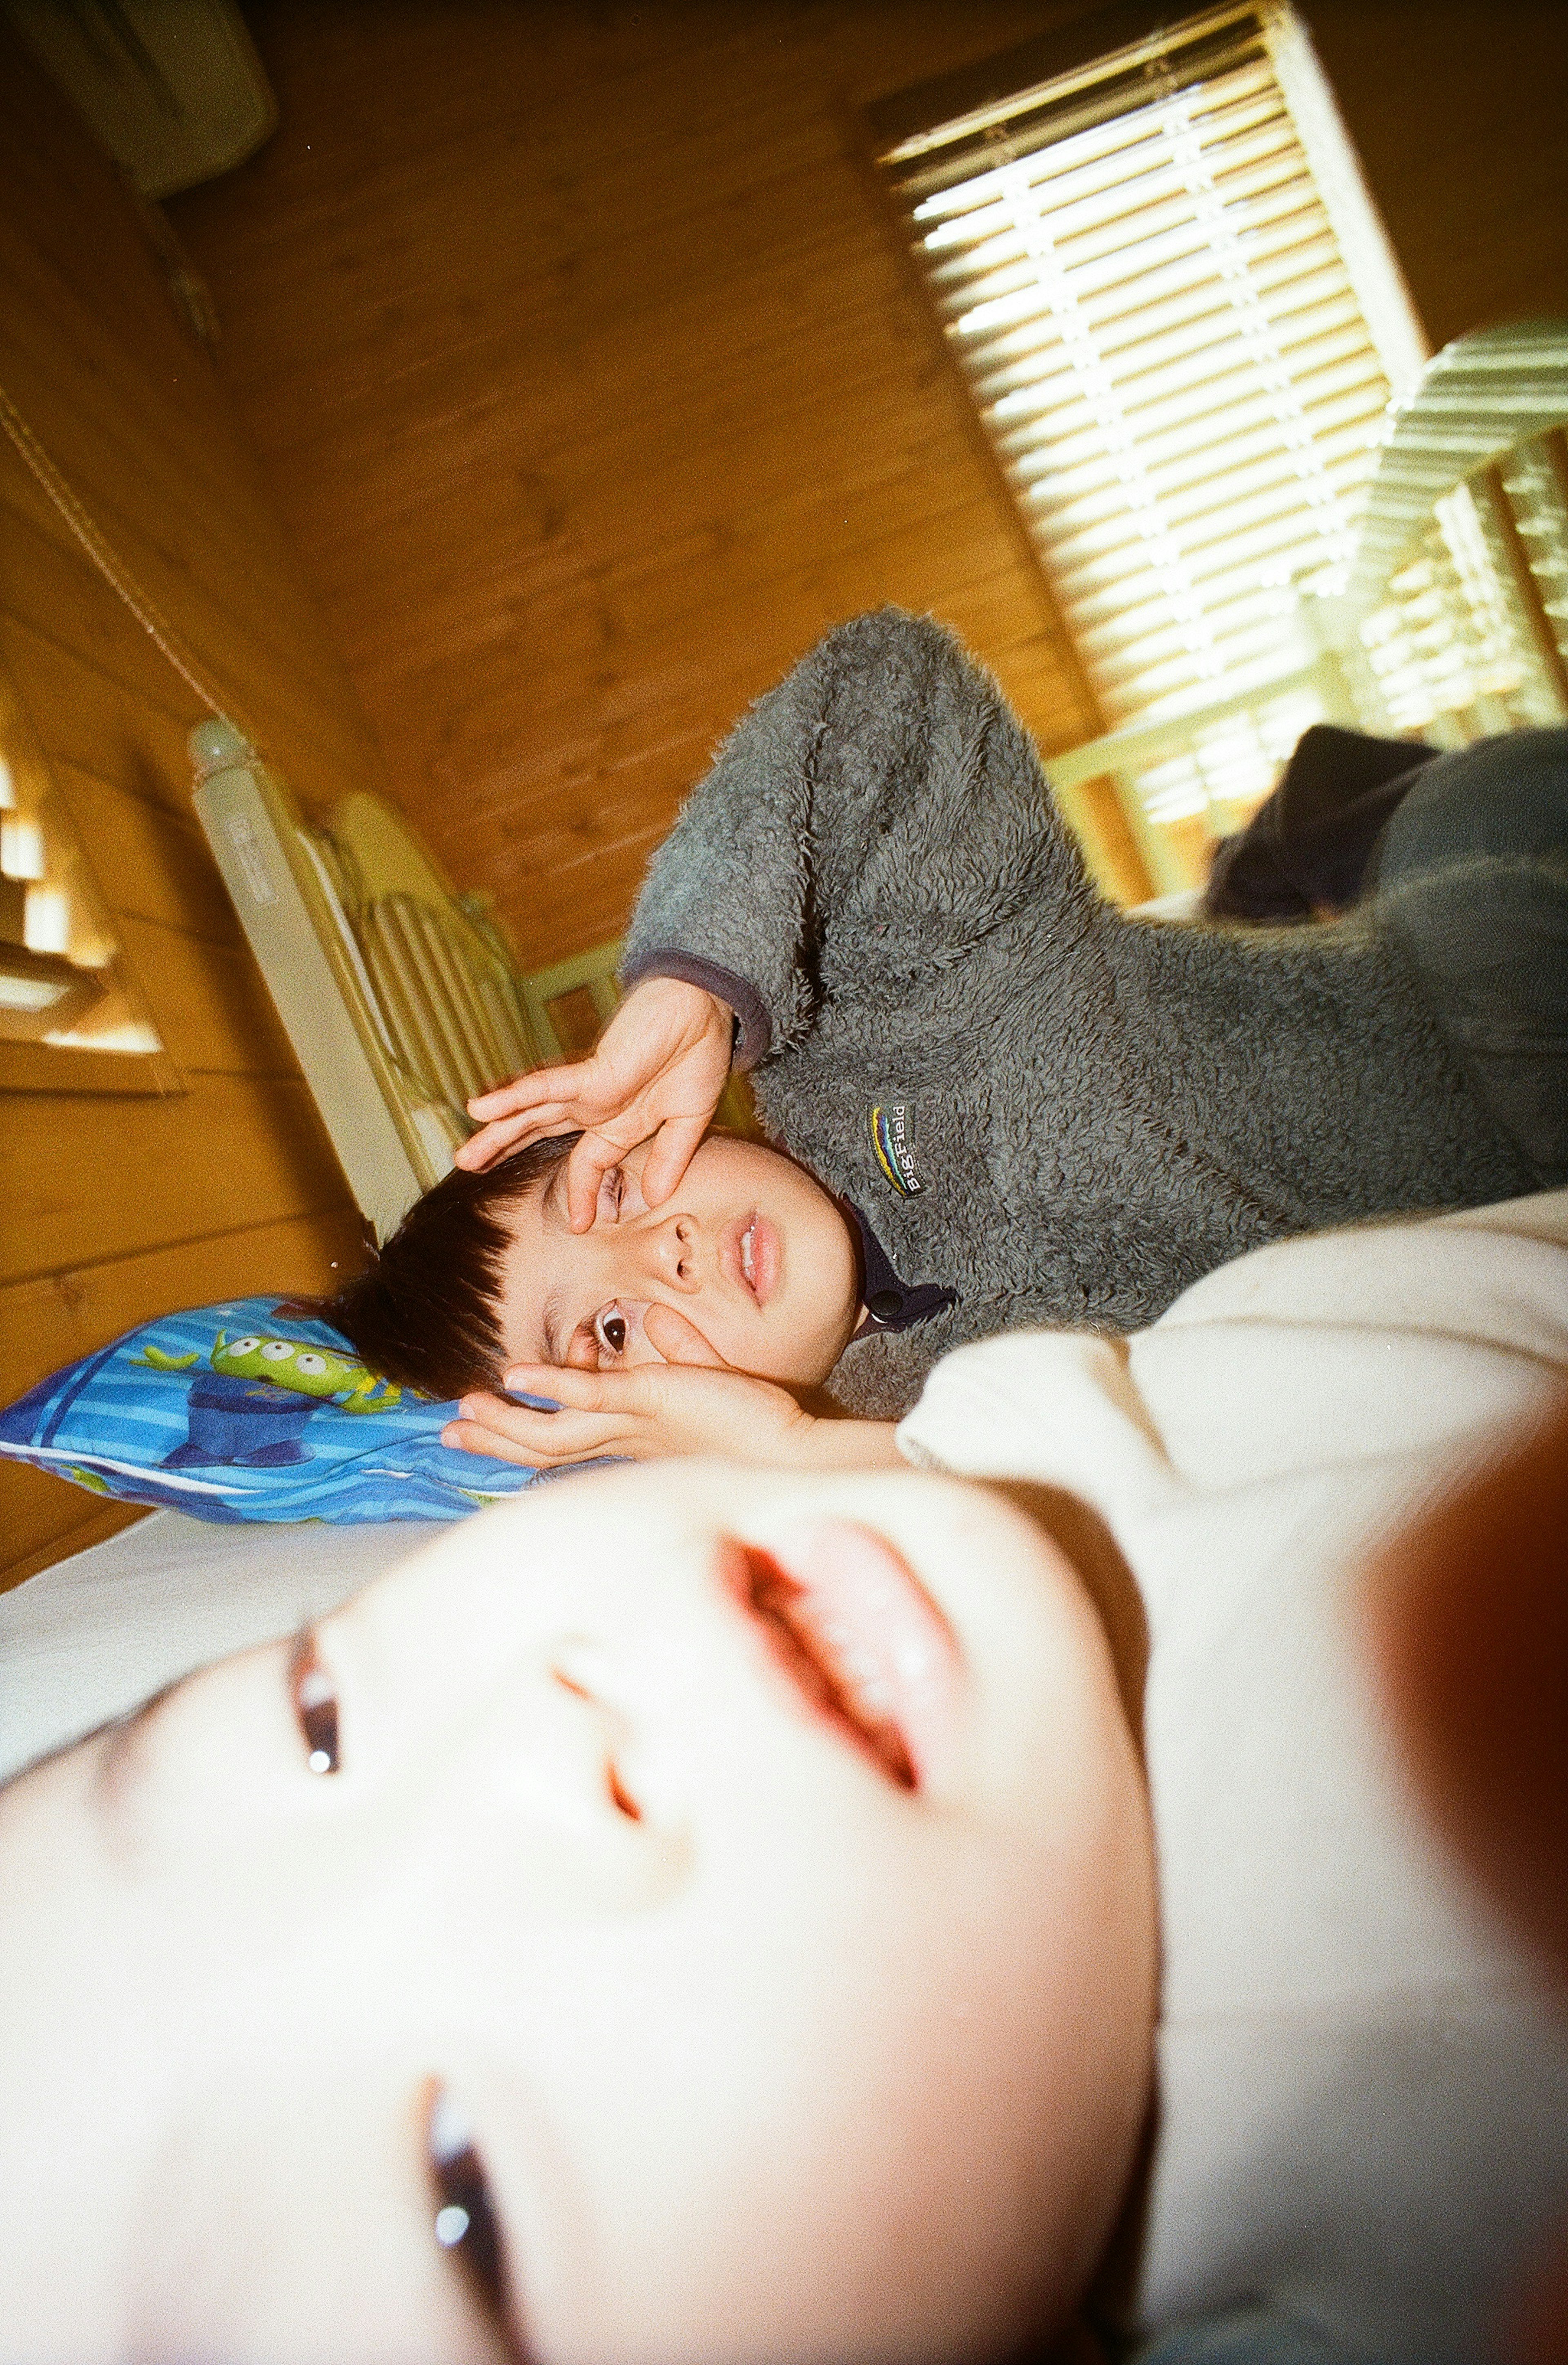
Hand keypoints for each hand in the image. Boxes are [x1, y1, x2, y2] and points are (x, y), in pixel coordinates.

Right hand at [440, 1304, 898, 1471]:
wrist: (792, 1450)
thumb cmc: (758, 1421)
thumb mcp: (706, 1373)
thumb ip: (680, 1348)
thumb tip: (660, 1321)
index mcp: (632, 1438)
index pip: (566, 1442)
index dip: (523, 1434)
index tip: (484, 1425)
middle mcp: (624, 1441)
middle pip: (545, 1448)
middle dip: (495, 1439)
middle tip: (449, 1432)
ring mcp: (633, 1426)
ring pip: (553, 1433)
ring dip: (507, 1421)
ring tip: (463, 1409)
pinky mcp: (649, 1402)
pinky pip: (588, 1396)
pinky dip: (550, 1386)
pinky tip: (514, 1377)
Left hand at [455, 977, 733, 1228]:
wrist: (704, 1012)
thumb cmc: (696, 1056)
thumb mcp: (687, 1121)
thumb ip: (670, 1158)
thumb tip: (658, 1196)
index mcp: (618, 1122)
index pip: (588, 1165)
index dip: (582, 1194)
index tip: (581, 1225)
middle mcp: (595, 1107)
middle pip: (538, 1132)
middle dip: (504, 1150)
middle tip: (470, 1168)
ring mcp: (588, 1090)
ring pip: (531, 1115)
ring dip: (496, 1133)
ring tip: (464, 1157)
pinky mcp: (590, 1073)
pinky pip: (544, 1087)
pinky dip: (512, 1097)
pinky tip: (481, 1108)